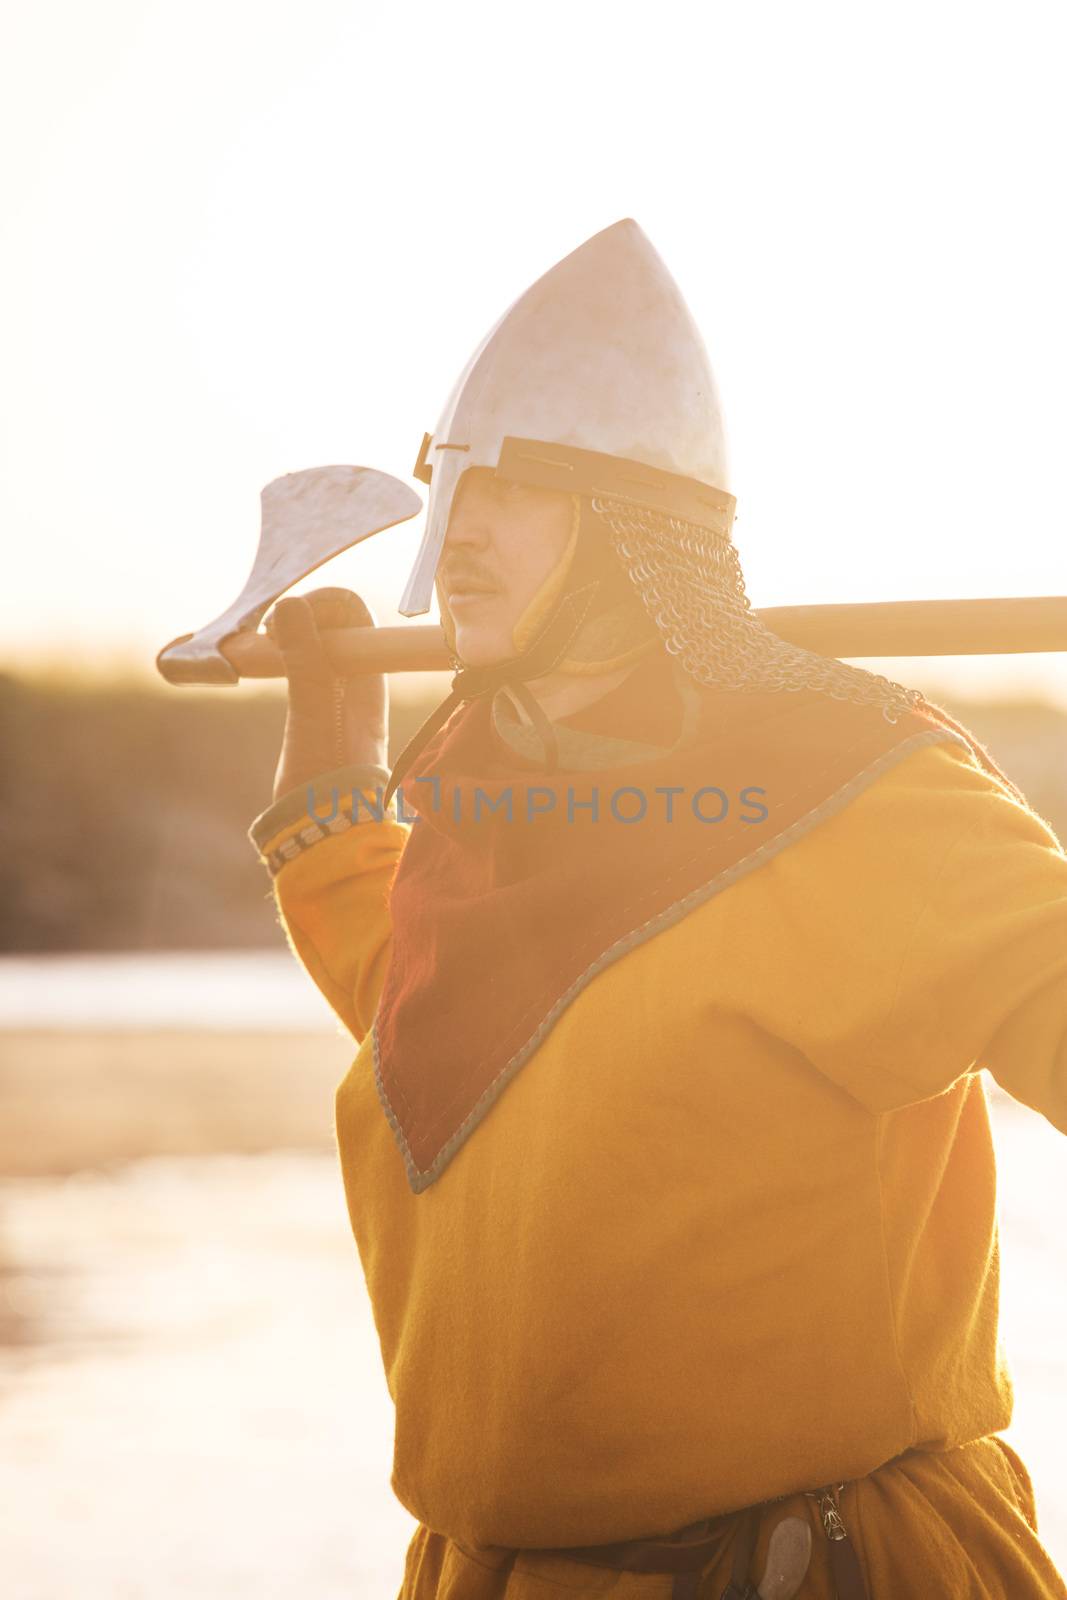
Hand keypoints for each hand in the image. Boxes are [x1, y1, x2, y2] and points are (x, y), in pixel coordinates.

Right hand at [265, 587, 387, 801]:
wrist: (322, 840)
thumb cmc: (326, 787)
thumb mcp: (315, 721)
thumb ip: (307, 666)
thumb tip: (292, 606)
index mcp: (368, 682)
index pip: (354, 616)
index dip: (323, 604)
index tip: (287, 619)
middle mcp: (356, 685)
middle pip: (332, 625)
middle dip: (300, 615)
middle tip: (267, 633)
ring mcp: (334, 698)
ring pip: (313, 644)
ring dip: (286, 634)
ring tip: (259, 647)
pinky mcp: (311, 714)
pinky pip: (299, 666)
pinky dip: (280, 654)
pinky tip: (259, 659)